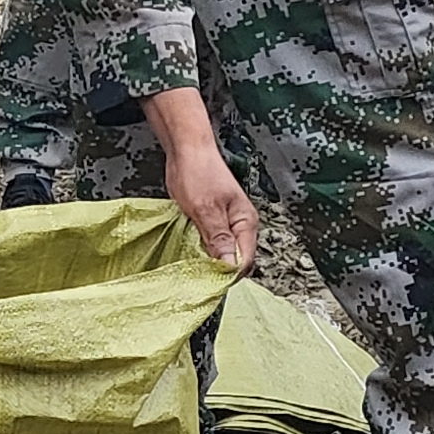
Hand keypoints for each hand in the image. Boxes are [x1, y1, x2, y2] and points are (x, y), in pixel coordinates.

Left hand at [146, 88, 261, 265]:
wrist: (187, 150)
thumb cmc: (198, 173)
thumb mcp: (205, 209)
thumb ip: (218, 238)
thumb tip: (229, 266)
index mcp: (246, 222)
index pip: (244, 260)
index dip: (228, 274)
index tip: (208, 283)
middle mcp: (240, 226)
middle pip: (234, 260)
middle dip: (218, 270)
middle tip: (196, 276)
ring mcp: (227, 224)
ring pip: (222, 254)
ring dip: (208, 261)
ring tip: (191, 266)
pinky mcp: (213, 222)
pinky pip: (211, 244)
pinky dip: (201, 251)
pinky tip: (189, 253)